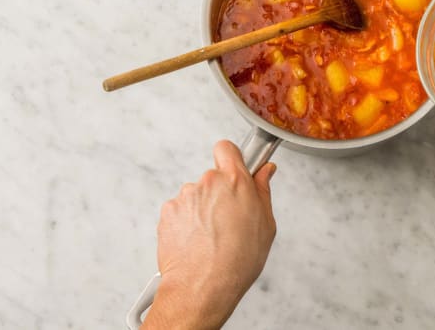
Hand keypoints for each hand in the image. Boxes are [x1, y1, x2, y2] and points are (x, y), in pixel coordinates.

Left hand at [142, 141, 276, 329]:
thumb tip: (265, 171)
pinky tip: (197, 241)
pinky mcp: (168, 211)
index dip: (231, 158)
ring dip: (202, 209)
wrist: (202, 286)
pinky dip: (187, 222)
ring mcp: (185, 196)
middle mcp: (208, 182)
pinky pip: (181, 210)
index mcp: (235, 181)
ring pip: (196, 195)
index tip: (236, 169)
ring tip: (211, 236)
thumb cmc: (237, 261)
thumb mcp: (266, 224)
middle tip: (228, 219)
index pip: (227, 148)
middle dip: (219, 193)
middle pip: (213, 177)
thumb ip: (263, 190)